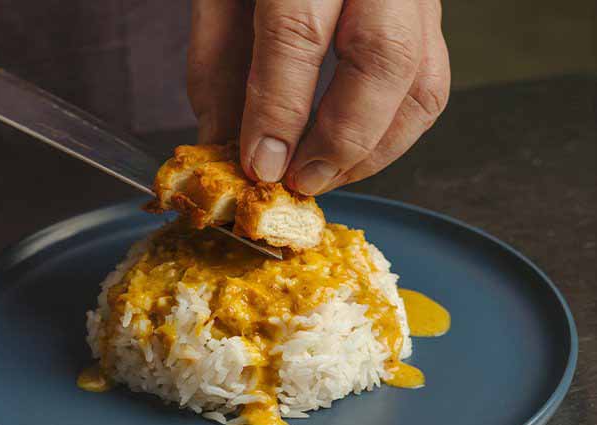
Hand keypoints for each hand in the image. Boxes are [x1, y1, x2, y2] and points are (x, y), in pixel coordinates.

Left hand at [188, 0, 449, 194]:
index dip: (279, 112)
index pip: (299, 34)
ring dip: (375, 150)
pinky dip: (393, 133)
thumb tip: (224, 145)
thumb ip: (219, 65)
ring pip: (423, 83)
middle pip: (383, 59)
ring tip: (325, 176)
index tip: (260, 165)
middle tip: (300, 181)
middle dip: (340, 140)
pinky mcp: (431, 15)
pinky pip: (430, 84)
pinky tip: (354, 152)